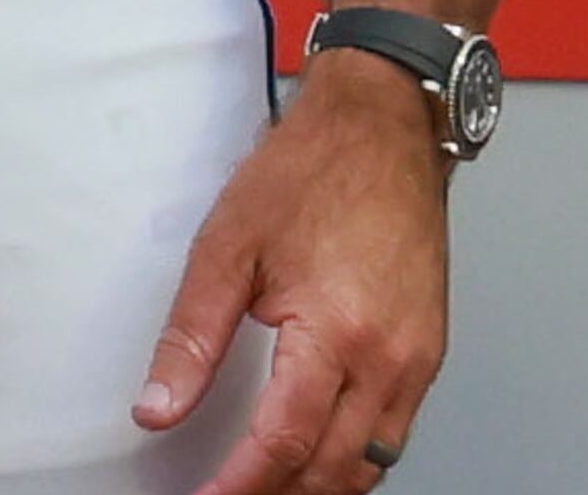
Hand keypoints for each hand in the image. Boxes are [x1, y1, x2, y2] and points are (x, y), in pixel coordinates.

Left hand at [136, 60, 448, 487]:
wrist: (384, 128)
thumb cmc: (310, 171)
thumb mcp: (227, 245)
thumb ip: (191, 337)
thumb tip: (158, 408)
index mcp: (335, 332)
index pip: (284, 444)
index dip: (240, 487)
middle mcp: (388, 360)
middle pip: (333, 471)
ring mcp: (417, 362)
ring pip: (371, 465)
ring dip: (320, 487)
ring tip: (266, 488)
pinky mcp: (430, 355)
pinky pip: (395, 434)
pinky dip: (356, 461)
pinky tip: (321, 457)